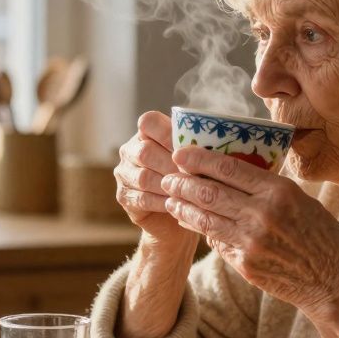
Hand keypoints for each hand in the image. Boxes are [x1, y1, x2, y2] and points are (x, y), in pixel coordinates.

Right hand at [115, 112, 199, 248]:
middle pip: (145, 151)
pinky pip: (141, 198)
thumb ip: (196, 147)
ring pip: (143, 177)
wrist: (178, 216)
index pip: (148, 122)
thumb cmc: (190, 181)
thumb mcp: (194, 160)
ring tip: (188, 191)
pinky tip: (177, 204)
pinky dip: (161, 202)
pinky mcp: (123, 196)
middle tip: (194, 175)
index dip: (167, 133)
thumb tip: (215, 141)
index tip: (188, 148)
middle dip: (172, 164)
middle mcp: (130, 150)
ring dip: (168, 185)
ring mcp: (124, 173)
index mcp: (146, 133)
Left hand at [160, 145, 338, 316]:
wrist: (336, 282)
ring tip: (170, 198)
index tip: (181, 154)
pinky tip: (190, 221)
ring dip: (183, 207)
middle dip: (182, 182)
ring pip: (204, 219)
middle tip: (168, 176)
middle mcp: (262, 215)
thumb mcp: (302, 200)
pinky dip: (200, 229)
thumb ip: (268, 189)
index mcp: (279, 192)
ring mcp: (251, 242)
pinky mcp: (245, 265)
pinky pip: (216, 242)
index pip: (228, 168)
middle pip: (209, 192)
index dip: (199, 159)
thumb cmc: (323, 237)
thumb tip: (231, 174)